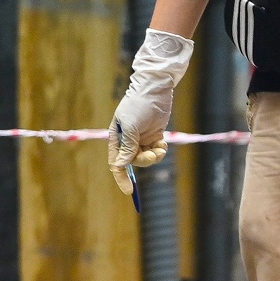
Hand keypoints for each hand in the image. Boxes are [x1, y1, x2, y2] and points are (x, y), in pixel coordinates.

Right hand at [108, 30, 193, 195]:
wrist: (154, 90)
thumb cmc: (138, 106)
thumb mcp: (131, 127)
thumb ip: (126, 147)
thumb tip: (120, 166)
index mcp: (116, 139)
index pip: (116, 163)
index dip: (121, 178)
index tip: (129, 191)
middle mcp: (127, 141)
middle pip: (134, 163)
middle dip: (144, 161)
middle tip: (154, 154)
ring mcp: (141, 139)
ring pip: (146, 159)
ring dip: (155, 156)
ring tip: (160, 147)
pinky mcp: (153, 136)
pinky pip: (156, 151)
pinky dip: (161, 149)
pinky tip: (163, 141)